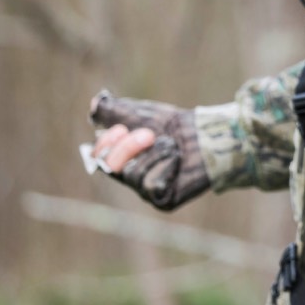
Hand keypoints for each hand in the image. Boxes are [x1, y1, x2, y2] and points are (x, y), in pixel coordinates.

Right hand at [87, 90, 209, 210]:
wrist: (209, 135)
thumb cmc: (179, 127)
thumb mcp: (144, 115)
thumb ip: (118, 111)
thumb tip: (95, 105)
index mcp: (124, 158)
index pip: (99, 157)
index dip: (105, 144)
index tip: (121, 128)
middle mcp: (132, 177)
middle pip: (110, 167)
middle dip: (128, 147)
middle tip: (150, 134)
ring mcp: (146, 191)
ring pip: (132, 175)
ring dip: (154, 153)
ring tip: (172, 146)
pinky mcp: (163, 200)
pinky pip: (151, 185)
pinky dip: (165, 167)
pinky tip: (178, 161)